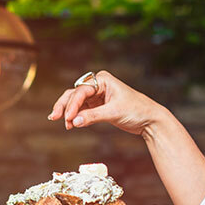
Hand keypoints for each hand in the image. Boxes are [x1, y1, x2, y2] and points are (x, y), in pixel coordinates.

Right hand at [48, 71, 164, 135]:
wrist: (149, 119)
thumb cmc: (136, 110)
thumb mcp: (114, 113)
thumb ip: (93, 117)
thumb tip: (74, 122)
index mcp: (103, 79)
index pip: (81, 91)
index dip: (72, 104)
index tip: (68, 118)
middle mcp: (98, 85)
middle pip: (74, 94)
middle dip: (65, 106)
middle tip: (54, 117)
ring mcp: (97, 95)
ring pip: (75, 102)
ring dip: (68, 112)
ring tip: (63, 124)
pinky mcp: (97, 105)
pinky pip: (81, 109)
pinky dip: (75, 116)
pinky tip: (70, 124)